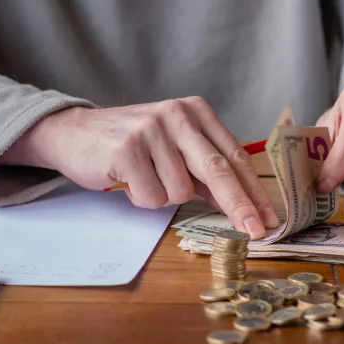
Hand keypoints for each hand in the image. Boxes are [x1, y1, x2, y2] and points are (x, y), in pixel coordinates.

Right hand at [0, 98, 278, 237]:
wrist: (75, 132)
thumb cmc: (132, 144)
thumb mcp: (174, 148)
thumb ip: (206, 171)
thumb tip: (244, 205)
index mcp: (196, 111)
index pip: (233, 157)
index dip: (253, 192)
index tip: (269, 219)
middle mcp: (177, 115)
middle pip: (218, 169)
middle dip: (240, 206)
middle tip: (255, 232)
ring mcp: (151, 130)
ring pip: (179, 192)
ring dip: (163, 196)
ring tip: (144, 178)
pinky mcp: (126, 149)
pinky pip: (151, 197)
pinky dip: (141, 198)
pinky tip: (128, 179)